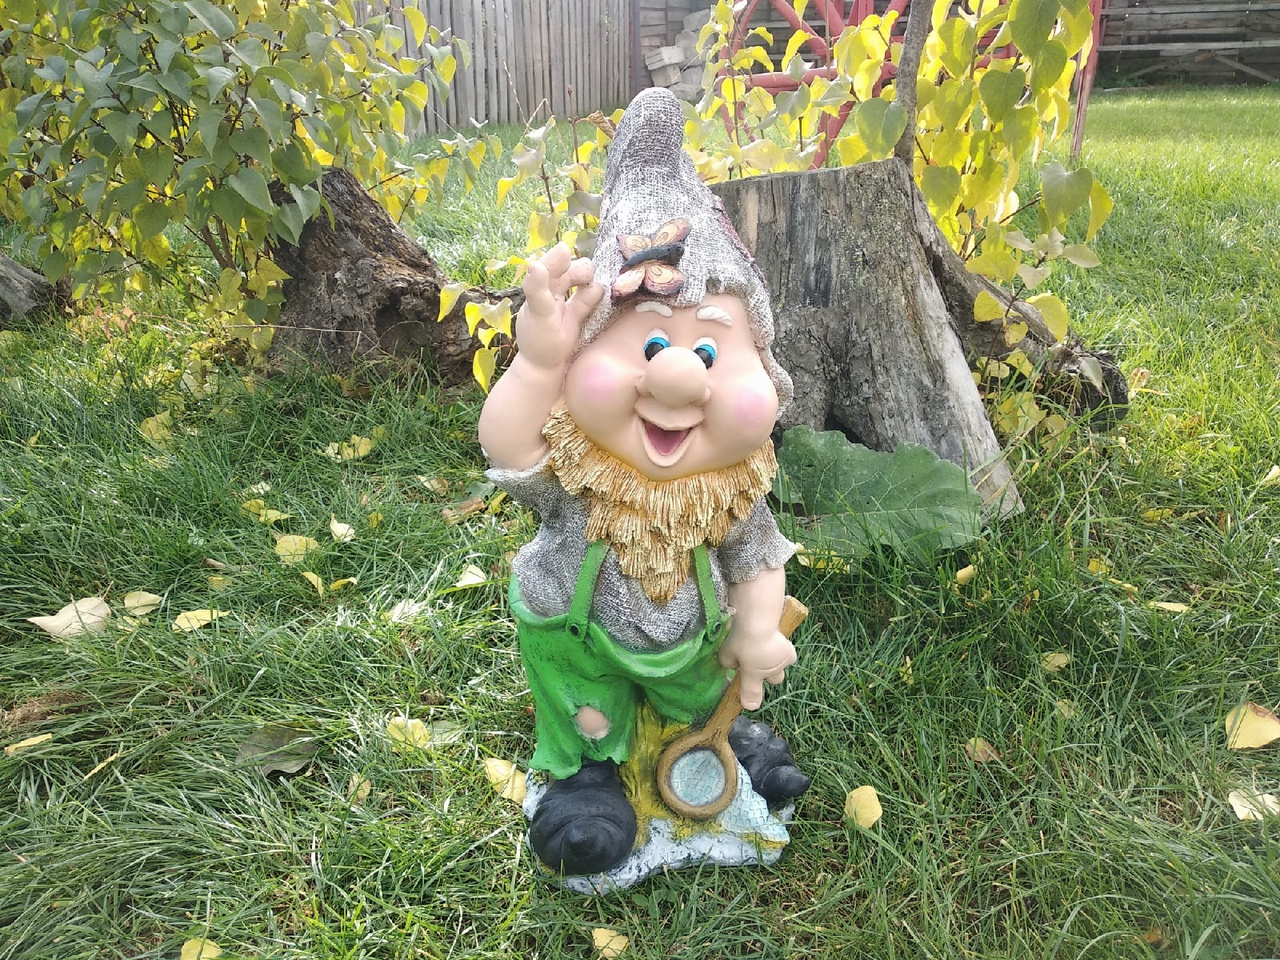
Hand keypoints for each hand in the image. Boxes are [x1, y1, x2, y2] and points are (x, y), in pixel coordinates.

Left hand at [515, 243, 601, 372]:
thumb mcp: (537, 313)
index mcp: (538, 288)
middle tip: (585, 278)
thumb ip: (537, 288)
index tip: (567, 251)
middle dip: (580, 269)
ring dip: (588, 278)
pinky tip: (598, 294)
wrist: (547, 367)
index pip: (548, 264)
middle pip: (569, 267)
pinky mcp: (577, 312)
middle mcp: (551, 290)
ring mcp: (565, 300)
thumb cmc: (538, 341)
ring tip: (591, 286)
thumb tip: (535, 262)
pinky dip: (595, 291)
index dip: (558, 257)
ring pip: (581, 278)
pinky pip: (589, 295)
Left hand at [719, 628, 796, 710]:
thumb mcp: (728, 651)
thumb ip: (728, 661)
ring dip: (777, 662)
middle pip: (775, 679)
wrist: (760, 621)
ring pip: (782, 668)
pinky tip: (774, 639)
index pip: (751, 693)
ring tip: (768, 646)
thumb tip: (732, 665)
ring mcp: (783, 663)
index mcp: (754, 673)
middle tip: (758, 661)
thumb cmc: (742, 638)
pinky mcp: (790, 651)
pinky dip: (783, 650)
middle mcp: (771, 671)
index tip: (748, 703)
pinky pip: (787, 656)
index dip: (750, 699)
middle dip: (768, 674)